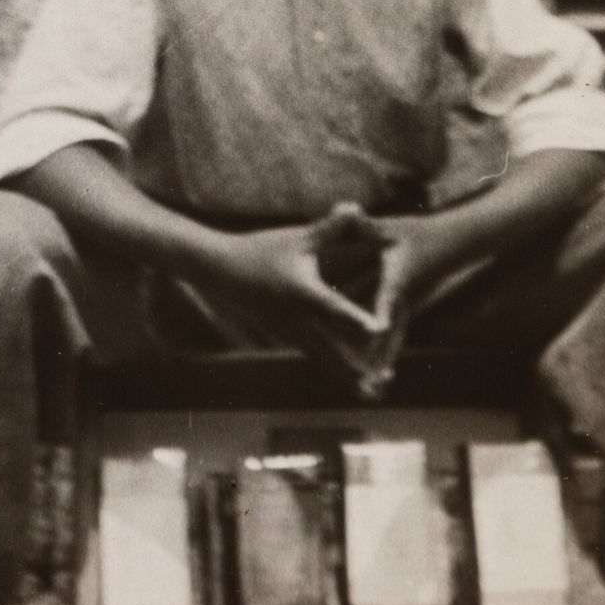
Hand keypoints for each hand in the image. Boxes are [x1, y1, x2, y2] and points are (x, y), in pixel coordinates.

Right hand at [203, 212, 390, 393]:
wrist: (223, 271)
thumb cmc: (262, 250)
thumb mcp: (298, 237)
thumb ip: (331, 227)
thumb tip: (357, 207)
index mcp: (304, 293)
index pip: (337, 308)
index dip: (359, 318)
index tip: (381, 330)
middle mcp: (299, 319)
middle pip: (333, 350)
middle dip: (358, 369)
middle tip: (382, 388)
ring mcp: (291, 332)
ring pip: (325, 360)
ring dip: (348, 377)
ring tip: (372, 396)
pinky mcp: (288, 336)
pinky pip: (316, 357)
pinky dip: (334, 370)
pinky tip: (350, 382)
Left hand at [343, 214, 457, 395]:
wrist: (452, 245)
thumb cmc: (418, 233)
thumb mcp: (389, 228)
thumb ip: (365, 224)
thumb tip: (348, 211)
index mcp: (398, 280)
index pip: (387, 301)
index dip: (379, 317)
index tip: (374, 335)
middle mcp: (404, 302)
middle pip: (390, 336)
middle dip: (377, 361)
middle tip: (368, 388)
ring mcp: (408, 311)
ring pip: (393, 345)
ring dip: (381, 367)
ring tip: (372, 394)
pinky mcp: (407, 315)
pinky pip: (394, 342)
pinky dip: (384, 360)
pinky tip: (375, 379)